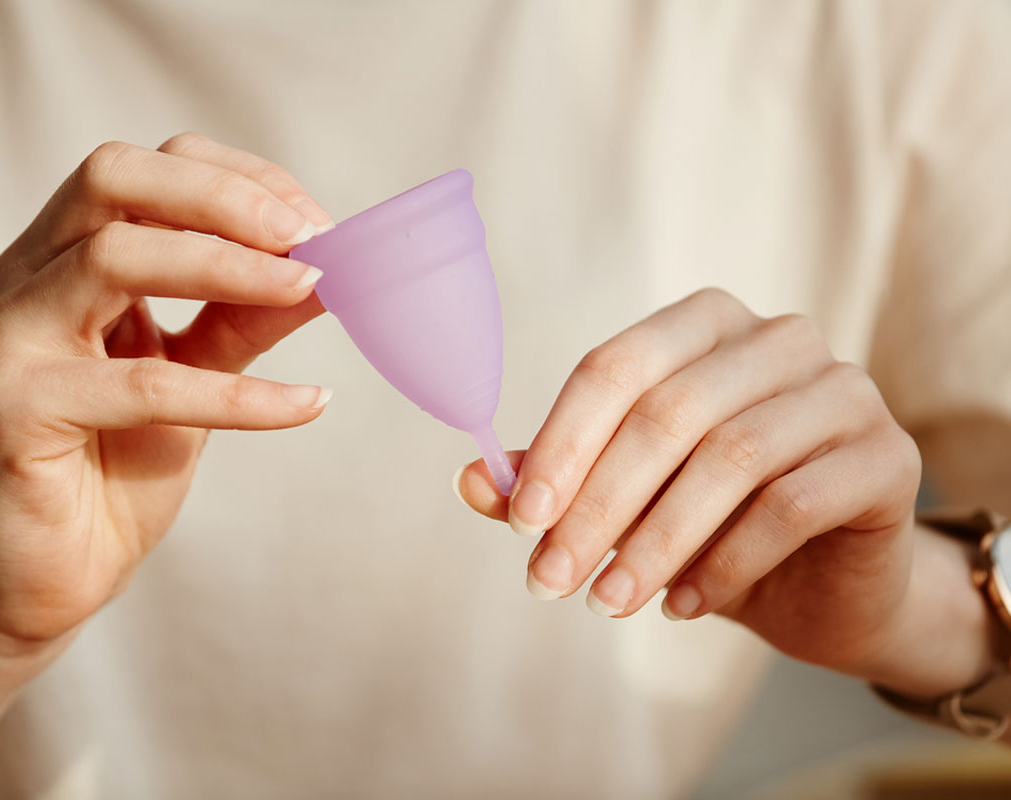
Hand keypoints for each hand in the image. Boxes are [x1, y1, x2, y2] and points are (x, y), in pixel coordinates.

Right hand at [0, 133, 333, 650]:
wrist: (45, 580)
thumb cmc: (115, 468)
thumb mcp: (196, 373)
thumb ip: (244, 316)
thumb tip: (327, 267)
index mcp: (57, 258)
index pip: (143, 170)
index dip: (235, 181)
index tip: (316, 222)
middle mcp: (20, 280)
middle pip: (111, 179)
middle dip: (224, 198)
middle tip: (310, 237)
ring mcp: (6, 340)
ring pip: (114, 259)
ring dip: (230, 268)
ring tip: (313, 288)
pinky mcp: (13, 411)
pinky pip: (142, 385)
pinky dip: (239, 393)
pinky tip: (307, 404)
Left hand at [456, 288, 923, 675]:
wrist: (821, 581)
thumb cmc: (709, 522)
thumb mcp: (622, 500)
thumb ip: (552, 482)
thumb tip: (469, 481)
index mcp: (704, 325)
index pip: (615, 367)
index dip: (561, 443)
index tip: (521, 519)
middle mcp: (778, 339)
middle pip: (668, 413)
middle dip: (597, 506)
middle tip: (549, 581)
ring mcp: (843, 390)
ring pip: (730, 459)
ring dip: (655, 543)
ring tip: (607, 605)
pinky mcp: (888, 456)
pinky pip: (793, 505)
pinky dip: (726, 564)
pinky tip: (684, 607)